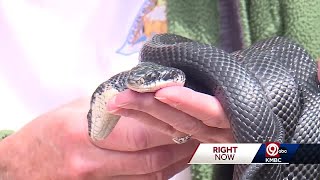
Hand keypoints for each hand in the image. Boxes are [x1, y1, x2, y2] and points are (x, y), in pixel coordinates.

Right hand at [0, 98, 197, 179]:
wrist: (23, 164)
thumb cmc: (50, 130)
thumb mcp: (77, 107)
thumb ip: (112, 102)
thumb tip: (146, 93)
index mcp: (84, 132)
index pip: (139, 134)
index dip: (170, 129)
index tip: (189, 120)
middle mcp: (90, 161)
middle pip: (149, 160)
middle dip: (180, 150)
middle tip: (201, 137)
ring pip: (147, 177)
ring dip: (175, 164)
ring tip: (194, 149)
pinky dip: (158, 175)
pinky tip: (171, 163)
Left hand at [107, 60, 319, 143]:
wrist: (264, 110)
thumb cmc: (271, 102)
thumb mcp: (280, 96)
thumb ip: (296, 88)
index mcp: (240, 120)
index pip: (215, 112)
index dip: (192, 103)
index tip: (166, 91)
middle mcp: (221, 130)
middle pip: (184, 120)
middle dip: (153, 108)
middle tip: (123, 96)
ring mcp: (204, 132)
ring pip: (173, 124)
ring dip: (145, 112)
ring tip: (119, 100)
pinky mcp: (194, 130)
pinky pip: (170, 126)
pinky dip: (151, 117)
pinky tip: (133, 108)